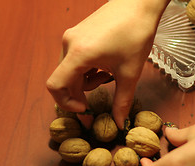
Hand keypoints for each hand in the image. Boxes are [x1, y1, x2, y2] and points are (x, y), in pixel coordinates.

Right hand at [46, 0, 168, 128]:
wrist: (139, 3)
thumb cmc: (136, 33)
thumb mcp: (130, 72)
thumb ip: (122, 102)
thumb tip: (119, 124)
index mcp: (79, 53)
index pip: (55, 85)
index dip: (66, 103)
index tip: (85, 108)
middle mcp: (69, 44)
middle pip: (63, 80)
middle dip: (79, 95)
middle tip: (96, 103)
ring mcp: (71, 37)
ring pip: (70, 71)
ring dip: (85, 82)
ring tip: (107, 78)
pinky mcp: (77, 34)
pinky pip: (74, 59)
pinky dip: (86, 70)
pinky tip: (103, 67)